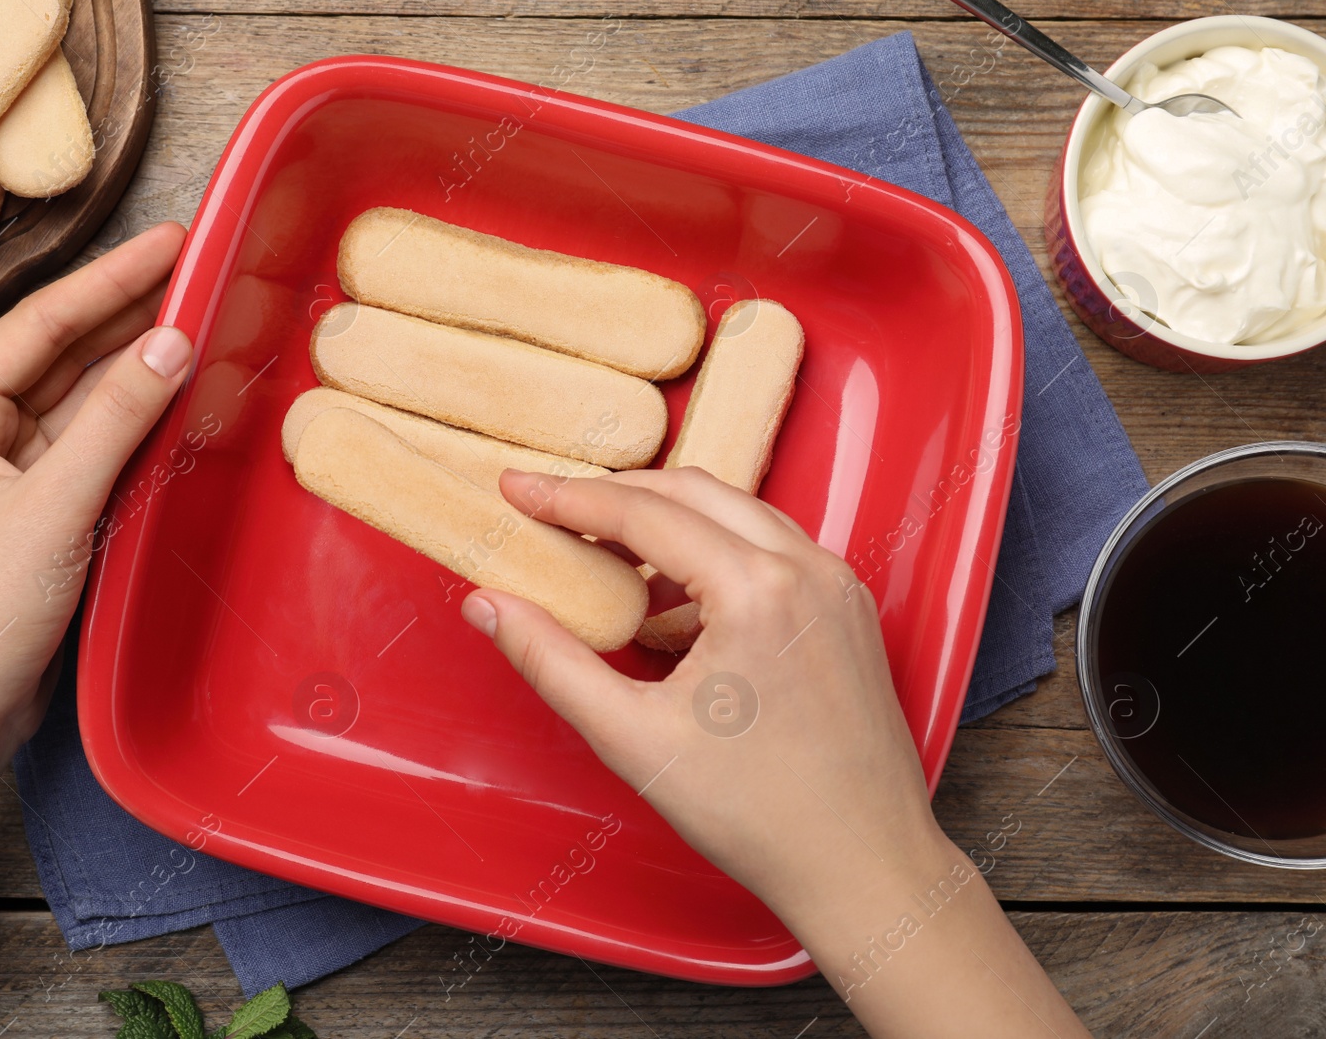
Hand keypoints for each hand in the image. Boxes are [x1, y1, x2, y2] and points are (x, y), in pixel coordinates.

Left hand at [0, 222, 190, 757]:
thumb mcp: (53, 506)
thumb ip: (114, 420)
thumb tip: (171, 344)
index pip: (41, 323)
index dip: (109, 279)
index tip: (169, 244)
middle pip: (64, 353)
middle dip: (128, 313)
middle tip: (196, 270)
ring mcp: (14, 472)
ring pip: (87, 400)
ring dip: (139, 367)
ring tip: (200, 322)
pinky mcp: (47, 511)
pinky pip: (99, 447)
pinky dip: (139, 424)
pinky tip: (179, 400)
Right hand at [459, 467, 946, 920]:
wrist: (863, 864)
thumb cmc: (758, 813)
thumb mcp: (632, 739)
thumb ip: (551, 661)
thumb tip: (487, 606)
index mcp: (757, 590)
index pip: (643, 512)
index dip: (568, 496)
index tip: (515, 487)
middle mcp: (808, 568)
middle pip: (691, 491)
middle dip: (614, 495)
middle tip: (550, 510)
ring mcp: (837, 583)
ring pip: (735, 513)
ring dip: (665, 520)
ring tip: (603, 556)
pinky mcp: (848, 607)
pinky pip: (769, 549)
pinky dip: (712, 552)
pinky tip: (669, 599)